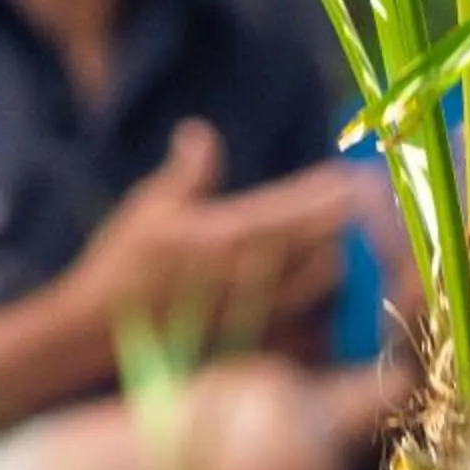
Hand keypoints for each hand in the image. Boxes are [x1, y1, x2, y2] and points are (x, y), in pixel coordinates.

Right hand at [67, 119, 361, 349]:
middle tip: (372, 202)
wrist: (98, 330)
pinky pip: (305, 318)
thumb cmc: (120, 264)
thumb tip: (200, 132)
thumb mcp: (148, 206)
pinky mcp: (251, 336)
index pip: (293, 208)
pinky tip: (331, 284)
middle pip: (320, 245)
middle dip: (348, 222)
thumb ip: (187, 171)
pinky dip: (323, 297)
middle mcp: (247, 275)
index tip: (354, 175)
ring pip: (320, 284)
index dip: (329, 192)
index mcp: (226, 236)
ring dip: (341, 256)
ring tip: (353, 236)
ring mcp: (252, 310)